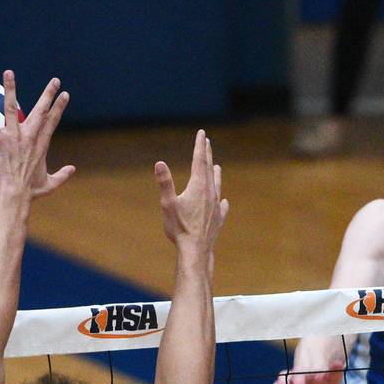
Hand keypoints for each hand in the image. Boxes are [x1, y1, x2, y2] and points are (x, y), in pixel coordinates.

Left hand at [0, 71, 74, 199]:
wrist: (14, 196)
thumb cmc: (30, 192)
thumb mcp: (50, 184)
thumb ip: (62, 175)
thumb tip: (73, 169)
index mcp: (41, 145)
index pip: (52, 122)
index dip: (59, 107)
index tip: (65, 94)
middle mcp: (29, 137)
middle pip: (41, 111)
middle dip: (48, 94)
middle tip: (55, 80)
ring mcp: (14, 138)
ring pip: (11, 108)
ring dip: (10, 89)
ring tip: (9, 72)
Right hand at [155, 129, 229, 253]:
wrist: (196, 250)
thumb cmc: (180, 228)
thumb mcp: (168, 204)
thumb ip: (165, 183)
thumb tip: (159, 163)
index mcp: (198, 187)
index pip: (199, 161)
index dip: (199, 146)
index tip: (202, 133)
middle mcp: (210, 194)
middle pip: (209, 170)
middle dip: (207, 155)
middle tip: (207, 143)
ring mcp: (216, 207)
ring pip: (217, 186)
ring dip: (216, 175)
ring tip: (218, 167)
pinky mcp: (218, 220)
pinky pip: (221, 207)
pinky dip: (222, 201)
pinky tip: (224, 202)